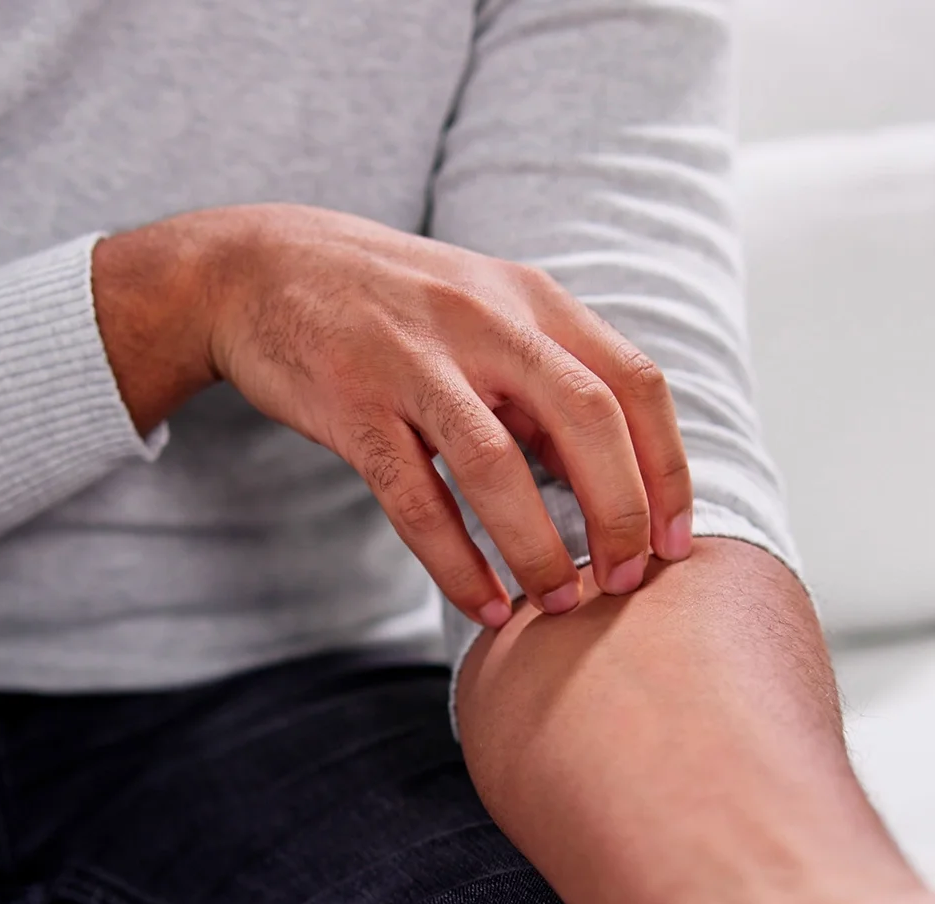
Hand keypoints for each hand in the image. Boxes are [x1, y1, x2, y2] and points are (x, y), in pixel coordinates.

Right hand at [93, 204, 693, 627]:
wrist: (257, 267)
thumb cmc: (389, 305)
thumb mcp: (484, 314)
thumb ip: (548, 384)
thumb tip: (613, 480)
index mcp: (532, 299)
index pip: (635, 383)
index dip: (668, 469)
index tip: (677, 543)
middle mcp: (483, 322)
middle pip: (586, 418)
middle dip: (620, 512)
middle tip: (625, 582)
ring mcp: (414, 362)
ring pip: (497, 464)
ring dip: (538, 547)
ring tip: (557, 605)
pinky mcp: (351, 404)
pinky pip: (415, 499)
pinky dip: (457, 563)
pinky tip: (483, 605)